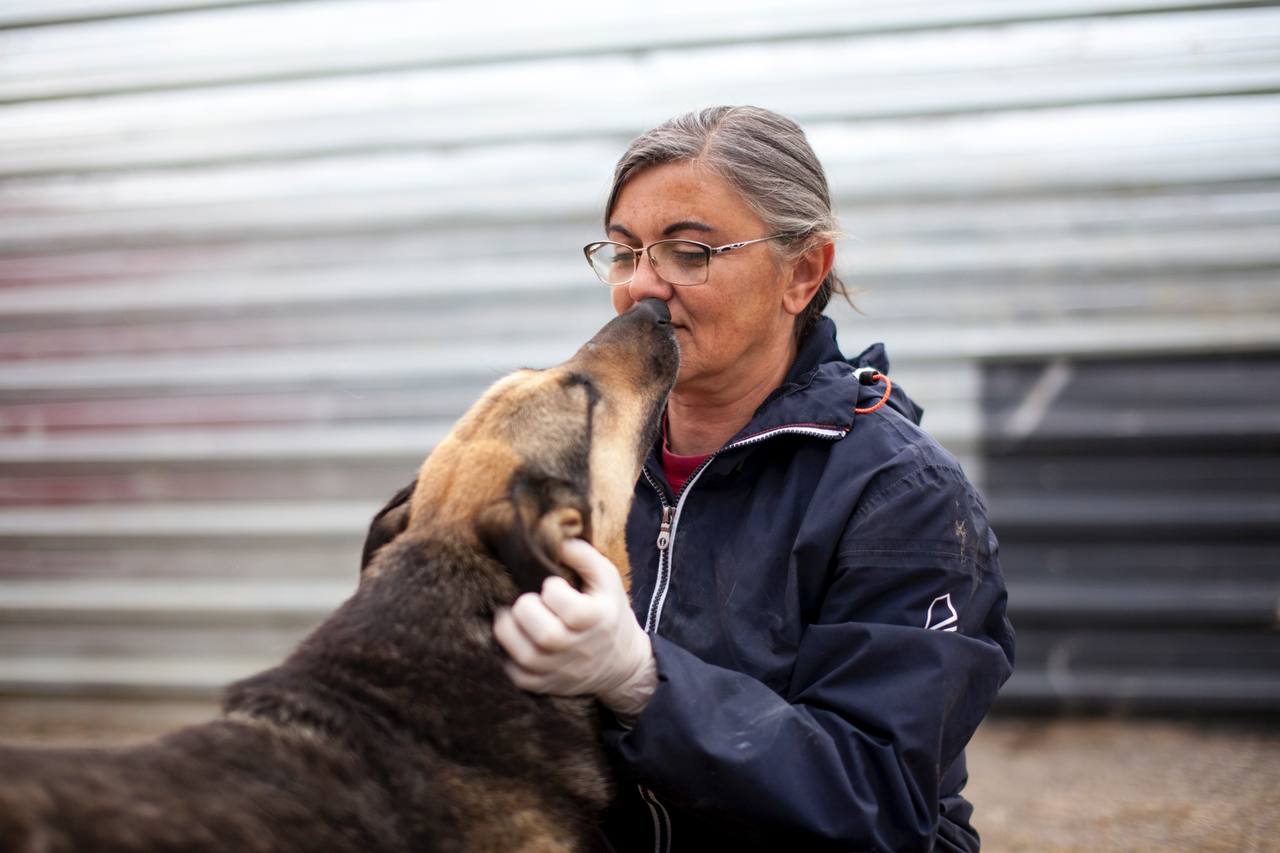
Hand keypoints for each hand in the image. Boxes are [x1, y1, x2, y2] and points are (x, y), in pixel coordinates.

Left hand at [493, 539, 656, 717]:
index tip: (553, 586)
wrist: (622, 666)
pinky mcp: (543, 686)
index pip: (561, 601)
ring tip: (514, 617)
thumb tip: (555, 539)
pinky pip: (514, 673)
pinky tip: (517, 639)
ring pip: (521, 653)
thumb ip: (584, 556)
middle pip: (542, 632)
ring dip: (509, 628)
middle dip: (526, 608)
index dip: (552, 588)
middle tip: (528, 602)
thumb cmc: (610, 615)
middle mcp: (576, 649)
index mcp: (595, 619)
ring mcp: (558, 671)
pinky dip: (508, 654)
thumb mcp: (608, 580)